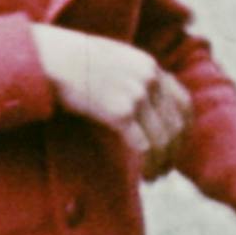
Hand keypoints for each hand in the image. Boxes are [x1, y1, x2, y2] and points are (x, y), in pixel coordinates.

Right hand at [30, 24, 191, 178]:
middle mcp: (149, 78)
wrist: (50, 58)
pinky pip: (144, 147)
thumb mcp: (112, 60)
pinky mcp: (119, 112)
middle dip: (174, 152)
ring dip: (162, 163)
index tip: (177, 146)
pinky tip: (144, 176)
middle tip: (165, 169)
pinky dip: (148, 165)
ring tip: (154, 177)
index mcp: (149, 66)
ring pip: (164, 139)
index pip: (184, 102)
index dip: (185, 129)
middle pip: (176, 124)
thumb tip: (141, 102)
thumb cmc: (72, 61)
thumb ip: (132, 76)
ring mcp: (136, 95)